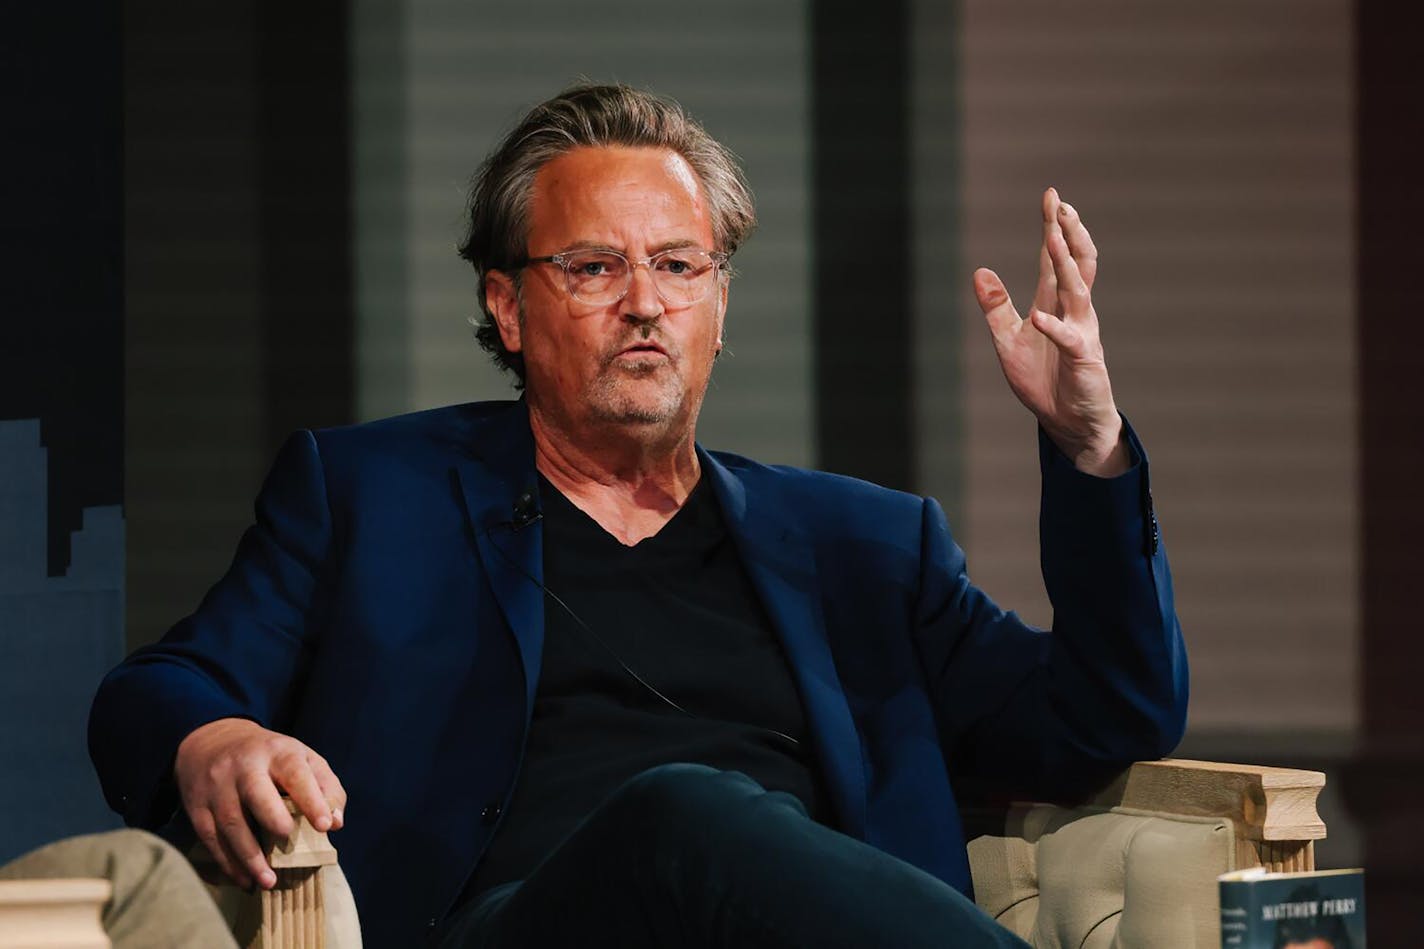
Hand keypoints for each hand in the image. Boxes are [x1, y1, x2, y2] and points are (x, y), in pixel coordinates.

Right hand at [175, 717, 346, 888]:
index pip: (296, 774)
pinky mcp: (197, 806)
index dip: (312, 800)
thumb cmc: (270, 757)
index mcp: (277, 752)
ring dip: (249, 856)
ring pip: (230, 822)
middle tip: (288, 841)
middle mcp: (244, 766)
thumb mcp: (302, 758)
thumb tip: (336, 823)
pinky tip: (245, 880)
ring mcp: (217, 786)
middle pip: (256, 792)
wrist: (212, 741)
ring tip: (269, 881)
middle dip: (273, 819)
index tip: (325, 826)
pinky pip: (211, 837)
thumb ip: (326, 787)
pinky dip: (228, 862)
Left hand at [973, 188, 1128, 476]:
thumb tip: (979, 271)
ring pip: (1077, 290)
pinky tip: (1038, 316)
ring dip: (1066, 264)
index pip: (1055, 258)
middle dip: (1068, 233)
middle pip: (1075, 263)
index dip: (1053, 227)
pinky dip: (1053, 327)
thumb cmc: (1043, 379)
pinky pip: (1068, 339)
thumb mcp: (1008, 340)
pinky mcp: (1082, 359)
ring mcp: (1081, 332)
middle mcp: (1073, 311)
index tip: (1052, 196)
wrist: (1068, 421)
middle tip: (1061, 204)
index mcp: (1055, 303)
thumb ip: (996, 307)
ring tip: (1055, 237)